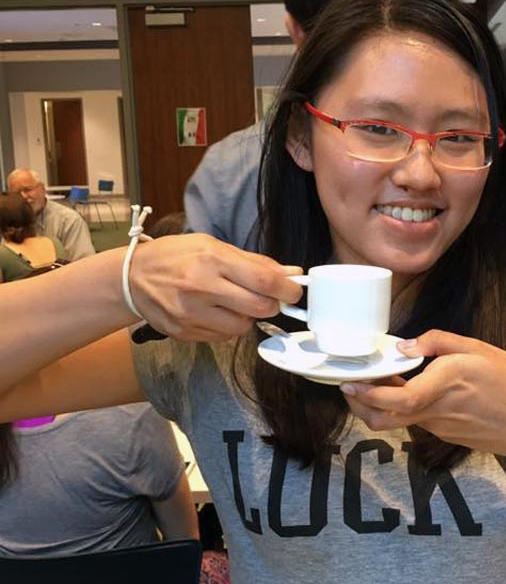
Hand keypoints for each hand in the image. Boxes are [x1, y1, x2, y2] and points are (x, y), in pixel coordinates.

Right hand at [128, 234, 302, 340]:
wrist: (131, 278)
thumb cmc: (175, 257)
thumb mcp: (213, 246)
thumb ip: (254, 262)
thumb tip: (291, 274)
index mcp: (212, 260)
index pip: (263, 280)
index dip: (287, 289)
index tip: (295, 291)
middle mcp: (202, 288)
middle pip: (259, 307)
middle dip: (271, 304)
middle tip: (267, 297)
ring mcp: (192, 314)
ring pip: (243, 327)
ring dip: (247, 316)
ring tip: (233, 302)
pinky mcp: (185, 333)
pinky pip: (223, 336)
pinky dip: (228, 326)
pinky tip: (215, 312)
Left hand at [340, 329, 505, 460]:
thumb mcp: (480, 349)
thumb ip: (438, 342)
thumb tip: (405, 344)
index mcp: (445, 384)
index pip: (397, 397)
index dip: (369, 393)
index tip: (349, 382)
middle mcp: (435, 410)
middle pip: (384, 416)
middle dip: (359, 402)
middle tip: (350, 383)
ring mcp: (437, 426)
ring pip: (395, 418)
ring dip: (378, 402)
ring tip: (377, 379)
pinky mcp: (442, 432)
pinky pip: (413, 419)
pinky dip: (400, 405)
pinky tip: (406, 387)